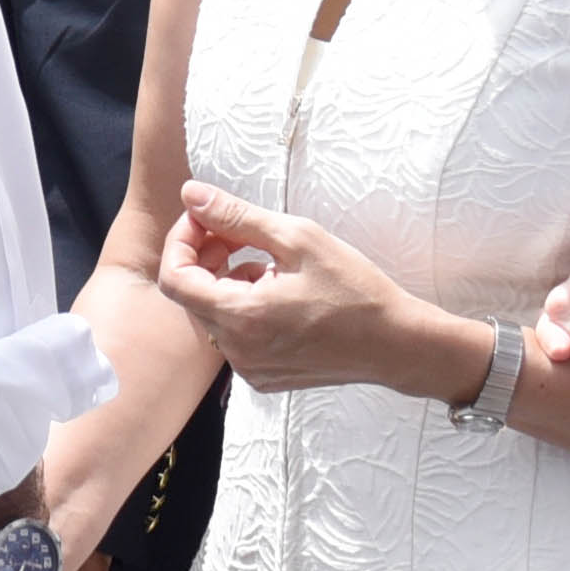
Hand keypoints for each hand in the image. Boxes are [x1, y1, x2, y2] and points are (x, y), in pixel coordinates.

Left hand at [161, 181, 449, 398]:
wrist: (395, 344)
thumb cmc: (354, 289)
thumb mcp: (297, 238)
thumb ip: (237, 216)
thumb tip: (191, 194)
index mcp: (241, 317)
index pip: (174, 278)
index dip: (182, 240)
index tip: (207, 218)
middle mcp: (237, 351)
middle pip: (192, 295)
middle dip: (206, 256)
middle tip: (240, 232)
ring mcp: (249, 369)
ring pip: (214, 314)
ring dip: (227, 280)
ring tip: (270, 263)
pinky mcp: (264, 377)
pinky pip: (235, 335)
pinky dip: (244, 307)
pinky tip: (280, 292)